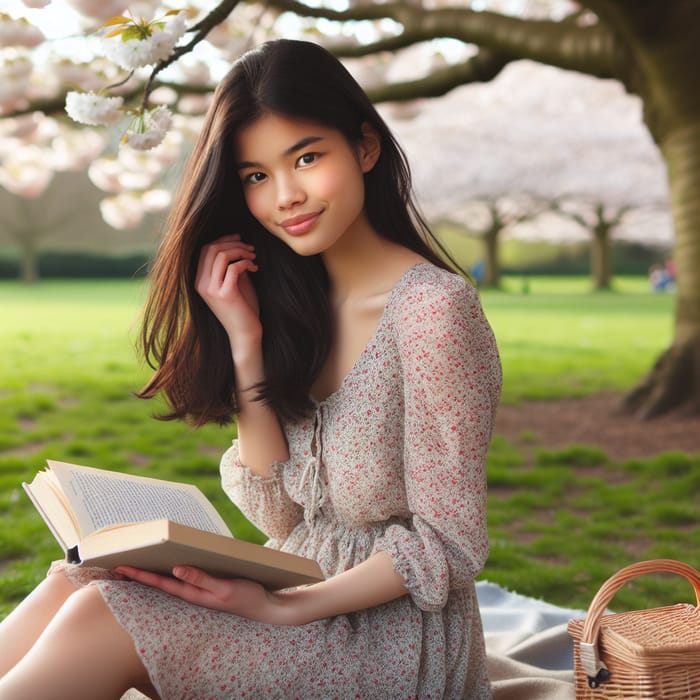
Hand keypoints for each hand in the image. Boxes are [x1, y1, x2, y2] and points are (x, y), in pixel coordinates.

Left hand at [114, 565, 292, 623]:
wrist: (266, 608)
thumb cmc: (246, 598)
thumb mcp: (225, 588)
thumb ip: (202, 579)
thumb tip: (177, 569)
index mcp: (193, 594)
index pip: (160, 583)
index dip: (140, 575)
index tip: (121, 566)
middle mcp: (192, 593)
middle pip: (160, 583)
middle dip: (139, 574)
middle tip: (118, 565)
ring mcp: (200, 592)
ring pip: (170, 582)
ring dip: (152, 574)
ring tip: (136, 566)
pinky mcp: (208, 589)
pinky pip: (183, 580)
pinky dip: (171, 574)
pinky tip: (168, 568)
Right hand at [195, 234, 260, 349]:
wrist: (245, 333)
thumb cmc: (243, 309)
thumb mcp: (234, 283)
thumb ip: (231, 266)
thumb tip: (237, 245)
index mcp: (200, 281)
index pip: (205, 250)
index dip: (222, 240)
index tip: (239, 239)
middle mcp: (202, 284)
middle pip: (211, 249)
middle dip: (233, 243)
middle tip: (250, 248)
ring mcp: (211, 290)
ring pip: (222, 255)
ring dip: (241, 251)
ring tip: (253, 256)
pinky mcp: (225, 294)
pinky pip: (234, 267)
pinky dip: (246, 263)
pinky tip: (255, 268)